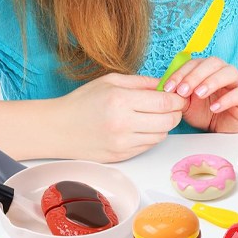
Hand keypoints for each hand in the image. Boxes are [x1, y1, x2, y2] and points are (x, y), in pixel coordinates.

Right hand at [60, 72, 187, 161]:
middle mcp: (123, 123)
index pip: (164, 102)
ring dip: (163, 126)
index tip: (178, 97)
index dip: (177, 100)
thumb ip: (141, 82)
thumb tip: (165, 85)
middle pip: (167, 121)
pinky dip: (150, 136)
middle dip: (175, 113)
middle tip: (171, 106)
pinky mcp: (121, 156)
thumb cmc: (82, 102)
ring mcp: (122, 143)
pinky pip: (148, 146)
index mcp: (121, 100)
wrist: (58, 129)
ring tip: (154, 116)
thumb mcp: (110, 81)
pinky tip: (142, 128)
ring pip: (161, 136)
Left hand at [163, 57, 237, 132]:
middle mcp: (222, 72)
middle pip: (212, 63)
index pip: (193, 63)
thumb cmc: (204, 111)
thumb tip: (163, 90)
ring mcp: (235, 84)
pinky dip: (226, 99)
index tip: (168, 88)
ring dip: (212, 81)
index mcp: (206, 69)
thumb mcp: (187, 103)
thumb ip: (178, 94)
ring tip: (199, 94)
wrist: (223, 126)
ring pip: (229, 73)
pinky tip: (215, 108)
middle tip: (183, 91)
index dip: (180, 73)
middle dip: (195, 75)